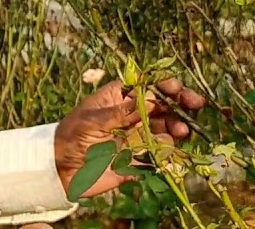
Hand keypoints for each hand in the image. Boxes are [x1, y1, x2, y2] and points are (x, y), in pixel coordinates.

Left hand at [54, 79, 205, 198]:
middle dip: (179, 103)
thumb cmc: (69, 136)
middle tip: (194, 105)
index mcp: (117, 98)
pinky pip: (158, 154)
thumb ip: (120, 113)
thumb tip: (150, 100)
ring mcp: (136, 136)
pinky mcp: (137, 158)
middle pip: (161, 104)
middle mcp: (131, 114)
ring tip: (182, 131)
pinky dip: (168, 151)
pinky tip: (171, 150)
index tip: (176, 87)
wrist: (59, 170)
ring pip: (164, 128)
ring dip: (176, 126)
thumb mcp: (91, 121)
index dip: (163, 84)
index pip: (145, 85)